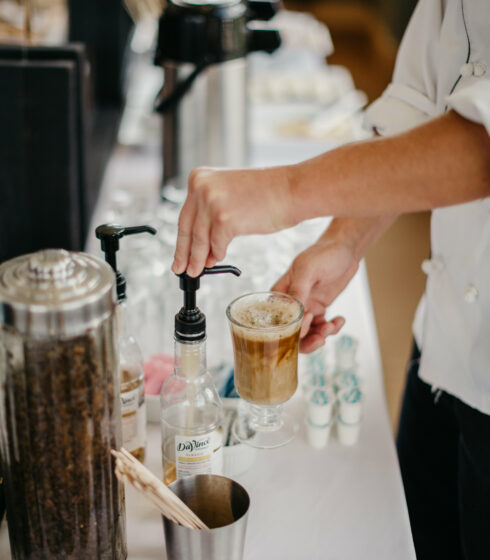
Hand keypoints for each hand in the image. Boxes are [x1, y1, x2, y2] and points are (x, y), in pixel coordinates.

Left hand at [172, 166, 292, 276]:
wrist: (290, 190)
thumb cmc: (267, 192)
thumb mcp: (228, 192)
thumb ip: (210, 210)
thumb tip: (200, 242)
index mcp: (199, 177)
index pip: (185, 215)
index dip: (181, 239)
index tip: (179, 253)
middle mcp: (201, 187)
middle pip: (187, 228)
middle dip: (184, 253)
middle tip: (180, 268)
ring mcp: (212, 203)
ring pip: (199, 240)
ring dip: (198, 259)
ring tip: (196, 270)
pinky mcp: (224, 219)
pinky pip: (216, 245)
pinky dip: (217, 254)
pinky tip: (217, 259)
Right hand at [273, 237, 358, 352]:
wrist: (345, 249)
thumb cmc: (323, 254)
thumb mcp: (308, 270)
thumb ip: (299, 292)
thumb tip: (295, 317)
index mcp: (281, 294)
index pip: (278, 321)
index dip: (289, 331)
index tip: (306, 325)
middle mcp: (291, 304)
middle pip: (291, 333)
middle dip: (306, 340)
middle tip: (320, 339)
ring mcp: (306, 307)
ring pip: (307, 334)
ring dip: (320, 335)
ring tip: (332, 327)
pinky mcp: (319, 308)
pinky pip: (322, 327)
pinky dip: (332, 327)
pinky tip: (339, 320)